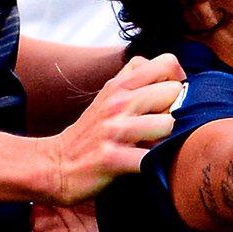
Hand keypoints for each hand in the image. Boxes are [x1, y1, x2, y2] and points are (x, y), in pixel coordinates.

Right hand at [41, 53, 183, 203]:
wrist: (54, 165)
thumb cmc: (91, 133)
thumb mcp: (109, 97)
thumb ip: (137, 82)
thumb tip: (174, 77)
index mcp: (120, 85)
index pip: (167, 63)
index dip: (178, 81)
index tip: (171, 102)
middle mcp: (118, 102)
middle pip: (173, 91)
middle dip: (176, 113)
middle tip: (163, 130)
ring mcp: (114, 129)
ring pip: (168, 124)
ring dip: (167, 141)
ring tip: (155, 149)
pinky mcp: (111, 158)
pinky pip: (150, 159)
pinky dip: (155, 167)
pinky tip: (146, 168)